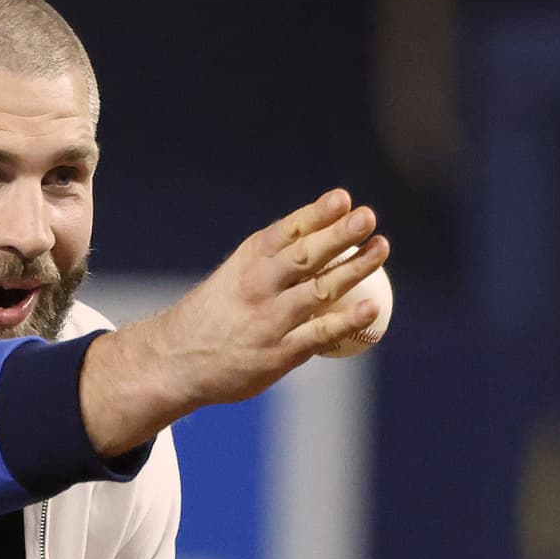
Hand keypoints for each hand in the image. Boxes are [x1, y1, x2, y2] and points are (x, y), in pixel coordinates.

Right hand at [78, 191, 389, 452]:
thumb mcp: (236, 275)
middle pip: (306, 255)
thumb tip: (327, 235)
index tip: (343, 198)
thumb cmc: (219, 314)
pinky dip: (348, 320)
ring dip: (353, 268)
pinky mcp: (278, 353)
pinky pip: (320, 333)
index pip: (288, 231)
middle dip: (339, 233)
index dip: (317, 213)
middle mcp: (258, 286)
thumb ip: (275, 260)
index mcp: (248, 260)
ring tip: (381, 249)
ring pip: (319, 290)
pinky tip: (372, 308)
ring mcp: (269, 320)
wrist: (178, 360)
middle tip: (368, 217)